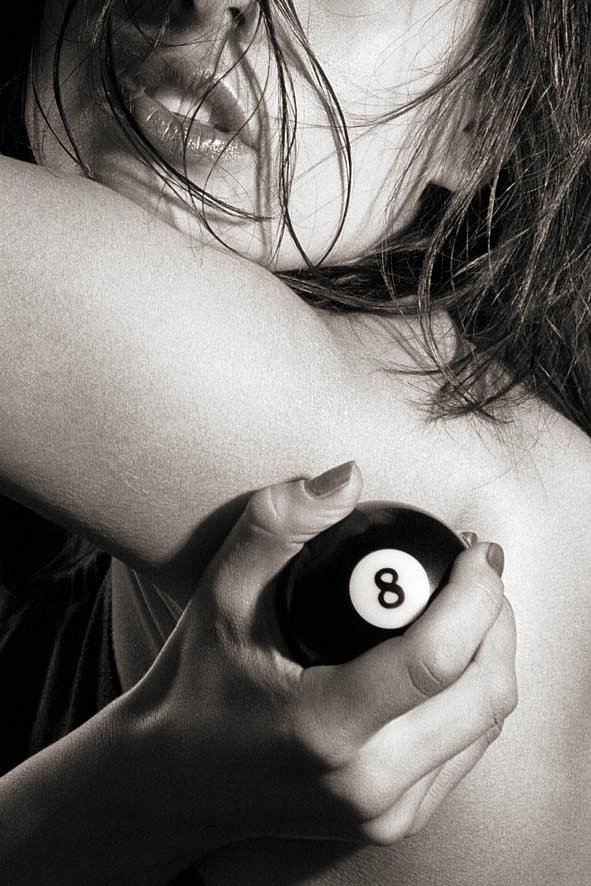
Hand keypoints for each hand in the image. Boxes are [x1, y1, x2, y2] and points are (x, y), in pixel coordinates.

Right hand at [131, 462, 516, 854]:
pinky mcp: (395, 822)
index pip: (437, 660)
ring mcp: (385, 813)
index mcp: (322, 728)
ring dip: (493, 653)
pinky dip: (474, 694)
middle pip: (484, 695)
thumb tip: (349, 476)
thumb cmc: (197, 681)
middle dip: (496, 619)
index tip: (473, 550)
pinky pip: (469, 749)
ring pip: (488, 723)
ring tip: (468, 604)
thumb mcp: (223, 593)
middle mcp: (367, 785)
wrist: (176, 781)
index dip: (475, 595)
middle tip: (475, 570)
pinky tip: (449, 655)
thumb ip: (279, 524)